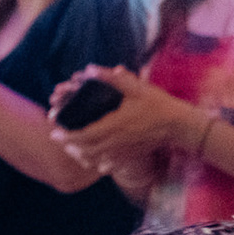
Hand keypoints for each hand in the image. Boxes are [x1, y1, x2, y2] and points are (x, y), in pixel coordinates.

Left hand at [50, 66, 194, 174]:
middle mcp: (117, 141)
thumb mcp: (136, 87)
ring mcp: (124, 151)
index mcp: (115, 125)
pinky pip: (110, 165)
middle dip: (69, 145)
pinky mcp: (132, 156)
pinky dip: (98, 163)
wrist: (179, 125)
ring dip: (81, 155)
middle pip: (86, 150)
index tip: (54, 132)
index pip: (85, 135)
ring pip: (96, 159)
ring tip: (72, 148)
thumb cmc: (158, 104)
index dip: (67, 136)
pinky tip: (94, 160)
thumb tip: (89, 69)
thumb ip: (112, 78)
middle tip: (58, 139)